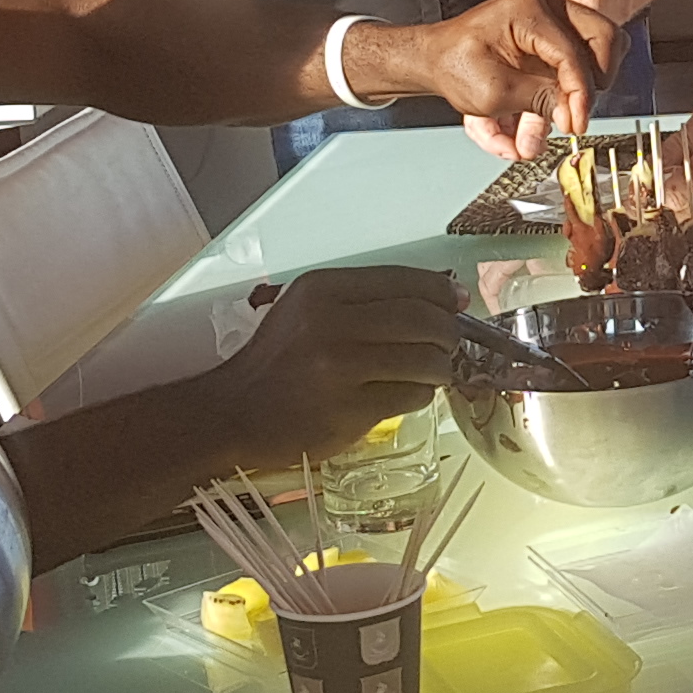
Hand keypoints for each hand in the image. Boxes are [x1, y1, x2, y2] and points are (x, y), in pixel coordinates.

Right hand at [203, 265, 459, 466]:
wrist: (234, 413)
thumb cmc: (277, 360)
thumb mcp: (308, 310)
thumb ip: (365, 300)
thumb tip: (442, 296)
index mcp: (323, 289)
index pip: (404, 280)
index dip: (441, 292)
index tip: (457, 302)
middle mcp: (332, 322)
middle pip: (422, 318)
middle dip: (448, 331)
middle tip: (449, 342)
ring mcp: (341, 368)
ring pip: (425, 359)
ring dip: (441, 366)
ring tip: (433, 371)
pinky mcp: (349, 410)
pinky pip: (411, 395)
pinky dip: (422, 394)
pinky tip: (409, 393)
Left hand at [360, 0, 618, 156]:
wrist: (438, 57)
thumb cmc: (455, 65)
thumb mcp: (493, 92)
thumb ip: (538, 100)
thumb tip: (572, 113)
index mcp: (527, 11)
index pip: (571, 54)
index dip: (580, 94)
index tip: (576, 124)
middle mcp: (547, 4)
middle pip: (602, 37)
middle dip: (593, 82)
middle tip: (577, 115)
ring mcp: (555, 14)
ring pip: (600, 44)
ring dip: (587, 83)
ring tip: (561, 114)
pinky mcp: (556, 31)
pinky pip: (585, 53)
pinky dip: (578, 80)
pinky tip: (556, 103)